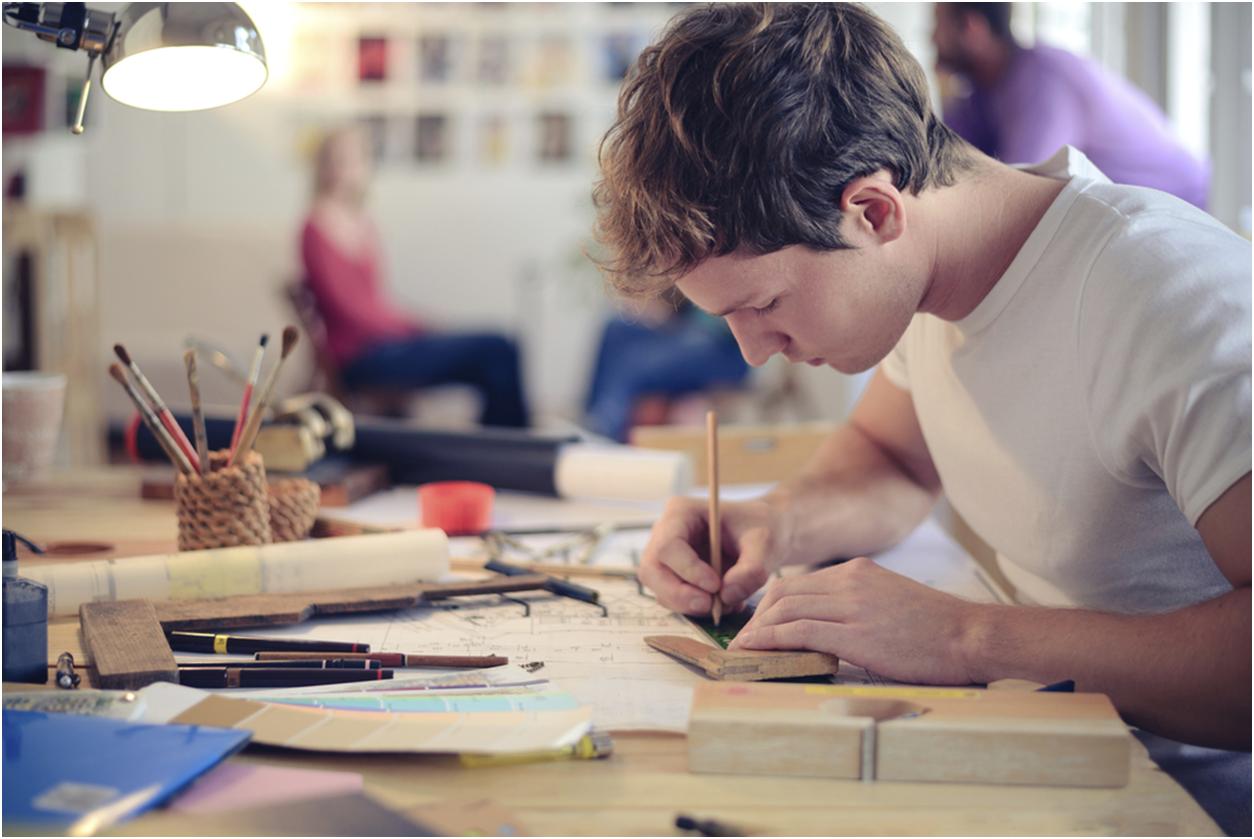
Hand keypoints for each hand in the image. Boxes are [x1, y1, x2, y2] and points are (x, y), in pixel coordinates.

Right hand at [638, 496, 788, 614]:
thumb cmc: (761, 528)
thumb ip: (751, 570)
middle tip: (709, 607)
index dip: (687, 570)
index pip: (668, 546)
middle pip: (652, 571)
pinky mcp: (674, 579)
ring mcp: (666, 558)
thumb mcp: (765, 543)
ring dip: (690, 605)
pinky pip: (674, 601)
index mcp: (680, 513)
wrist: (764, 536)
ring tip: (728, 603)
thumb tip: (726, 595)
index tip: (716, 586)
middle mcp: (665, 534)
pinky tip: (726, 603)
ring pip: (660, 590)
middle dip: (678, 595)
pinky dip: (697, 609)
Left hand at [729, 557, 981, 684]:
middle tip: (743, 641)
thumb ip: (856, 606)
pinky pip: (799, 632)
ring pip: (786, 610)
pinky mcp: (855, 633)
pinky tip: (756, 652)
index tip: (757, 625)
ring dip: (758, 631)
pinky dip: (770, 641)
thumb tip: (826, 628)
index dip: (770, 606)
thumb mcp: (890, 602)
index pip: (797, 584)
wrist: (969, 635)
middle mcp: (849, 581)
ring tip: (743, 650)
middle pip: (783, 594)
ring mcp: (851, 605)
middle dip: (757, 618)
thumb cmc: (936, 629)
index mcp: (857, 571)